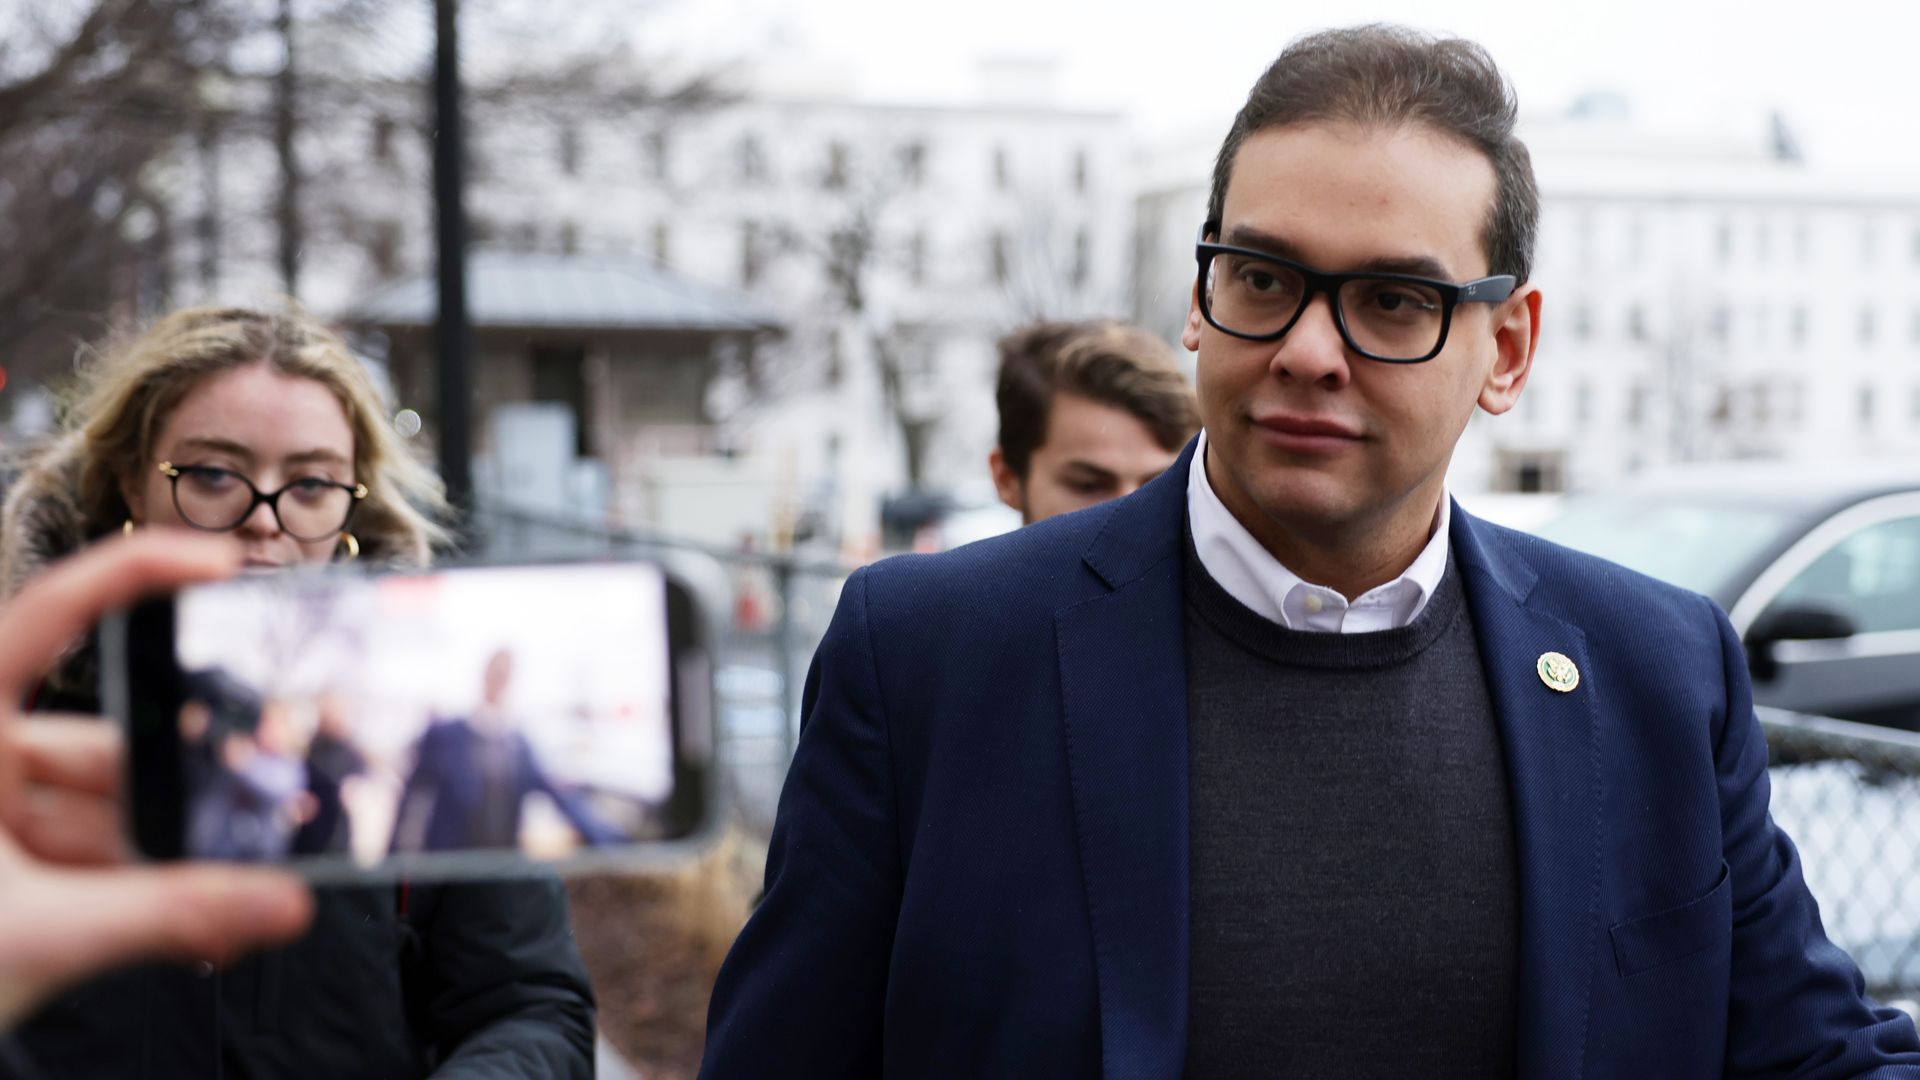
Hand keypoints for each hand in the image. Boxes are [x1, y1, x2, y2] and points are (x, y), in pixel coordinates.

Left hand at [0, 533, 313, 1028]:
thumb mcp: (38, 937)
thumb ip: (167, 916)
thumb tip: (281, 902)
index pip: (43, 618)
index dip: (130, 576)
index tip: (214, 564)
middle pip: (102, 739)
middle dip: (179, 779)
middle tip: (256, 800)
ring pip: (106, 808)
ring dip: (168, 848)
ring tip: (235, 885)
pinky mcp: (10, 870)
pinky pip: (94, 857)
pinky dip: (144, 884)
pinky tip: (201, 916)